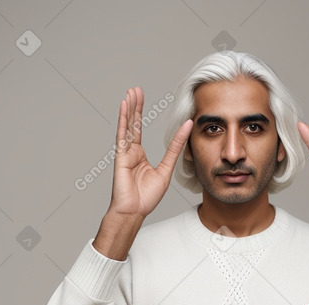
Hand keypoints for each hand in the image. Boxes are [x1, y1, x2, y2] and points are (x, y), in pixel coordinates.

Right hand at [107, 86, 192, 218]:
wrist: (134, 211)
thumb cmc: (147, 197)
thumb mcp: (166, 170)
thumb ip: (174, 149)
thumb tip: (187, 129)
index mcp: (139, 157)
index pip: (140, 130)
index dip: (142, 115)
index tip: (144, 99)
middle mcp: (131, 152)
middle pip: (133, 124)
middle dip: (135, 106)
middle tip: (137, 89)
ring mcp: (125, 153)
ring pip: (128, 126)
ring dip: (130, 108)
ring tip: (132, 92)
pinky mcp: (121, 157)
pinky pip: (123, 135)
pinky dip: (124, 120)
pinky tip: (125, 105)